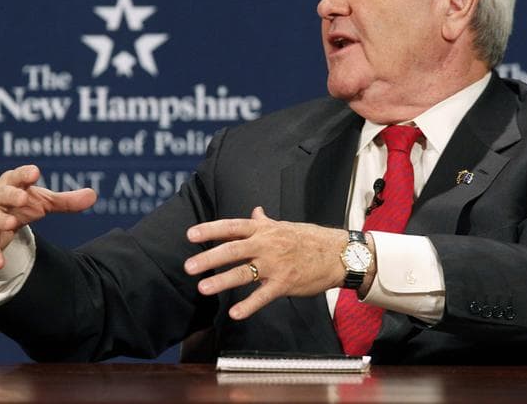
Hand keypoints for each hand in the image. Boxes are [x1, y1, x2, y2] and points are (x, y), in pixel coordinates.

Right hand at [0, 165, 96, 269]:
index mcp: (14, 183)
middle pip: (4, 193)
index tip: (35, 172)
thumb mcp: (43, 201)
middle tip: (23, 199)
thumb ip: (66, 200)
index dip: (26, 174)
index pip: (19, 175)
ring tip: (11, 224)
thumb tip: (93, 195)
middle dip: (12, 195)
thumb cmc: (20, 203)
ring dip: (2, 220)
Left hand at [184, 207, 347, 319]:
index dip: (211, 230)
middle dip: (209, 258)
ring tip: (203, 288)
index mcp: (264, 229)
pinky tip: (235, 313)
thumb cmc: (309, 239)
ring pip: (244, 273)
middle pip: (233, 249)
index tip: (190, 235)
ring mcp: (275, 264)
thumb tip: (255, 211)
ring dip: (222, 281)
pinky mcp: (285, 283)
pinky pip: (263, 295)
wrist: (337, 253)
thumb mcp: (284, 226)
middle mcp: (267, 244)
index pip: (232, 227)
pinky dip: (249, 305)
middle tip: (189, 266)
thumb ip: (265, 222)